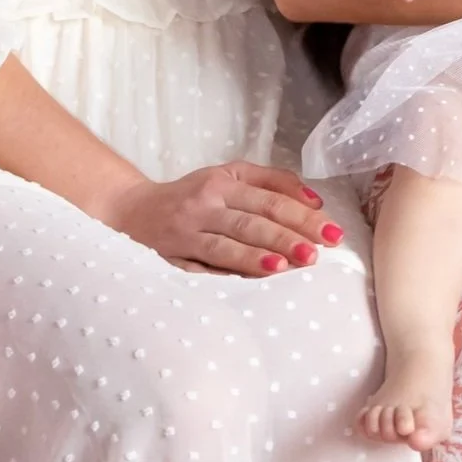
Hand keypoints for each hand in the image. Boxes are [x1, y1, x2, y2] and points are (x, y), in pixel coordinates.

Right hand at [103, 161, 344, 276]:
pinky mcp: (170, 260)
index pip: (268, 199)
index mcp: (222, 182)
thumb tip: (314, 199)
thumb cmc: (191, 195)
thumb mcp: (227, 175)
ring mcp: (185, 234)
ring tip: (285, 267)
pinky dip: (221, 278)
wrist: (130, 210)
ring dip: (255, 257)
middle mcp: (203, 206)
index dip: (301, 215)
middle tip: (315, 253)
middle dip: (285, 237)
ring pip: (224, 246)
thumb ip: (270, 180)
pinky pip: (198, 271)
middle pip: (250, 222)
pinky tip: (243, 286)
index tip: (330, 232)